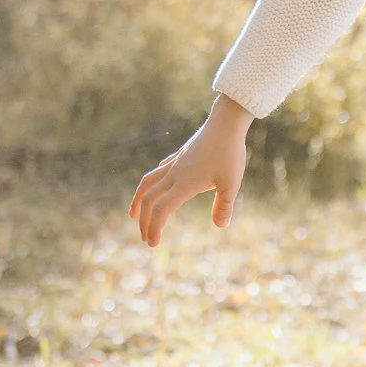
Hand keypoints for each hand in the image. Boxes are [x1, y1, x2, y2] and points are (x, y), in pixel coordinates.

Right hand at [129, 96, 252, 245]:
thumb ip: (225, 205)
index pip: (161, 209)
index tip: (153, 243)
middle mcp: (174, 174)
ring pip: (148, 183)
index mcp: (184, 183)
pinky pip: (159, 172)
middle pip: (150, 199)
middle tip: (145, 238)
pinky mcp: (180, 156)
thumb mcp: (232, 183)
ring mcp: (175, 164)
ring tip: (134, 214)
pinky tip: (154, 186)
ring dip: (139, 200)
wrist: (226, 123)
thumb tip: (220, 225)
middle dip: (145, 220)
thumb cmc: (230, 153)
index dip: (154, 227)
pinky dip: (151, 183)